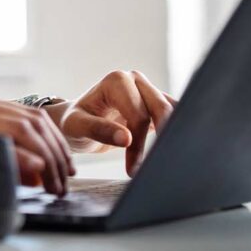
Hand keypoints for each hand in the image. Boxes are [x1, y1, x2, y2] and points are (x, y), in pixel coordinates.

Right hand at [0, 96, 74, 194]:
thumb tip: (32, 174)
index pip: (30, 117)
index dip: (54, 143)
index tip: (63, 168)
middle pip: (34, 122)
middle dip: (56, 153)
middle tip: (63, 182)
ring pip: (25, 129)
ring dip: (46, 158)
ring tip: (53, 186)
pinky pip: (1, 140)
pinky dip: (24, 156)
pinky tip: (34, 173)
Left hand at [51, 69, 175, 176]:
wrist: (77, 121)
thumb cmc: (74, 122)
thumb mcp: (77, 126)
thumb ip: (98, 130)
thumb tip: (126, 139)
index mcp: (116, 81)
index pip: (138, 115)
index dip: (138, 144)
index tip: (133, 170)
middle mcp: (135, 80)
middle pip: (161, 110)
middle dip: (161, 140)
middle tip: (156, 168)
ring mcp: (148, 89)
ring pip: (173, 112)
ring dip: (173, 136)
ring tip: (166, 163)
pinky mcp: (157, 103)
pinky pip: (176, 116)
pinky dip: (177, 133)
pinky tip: (172, 153)